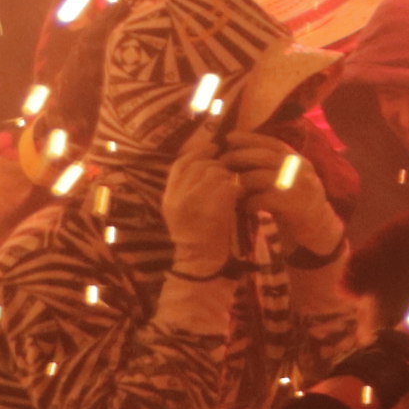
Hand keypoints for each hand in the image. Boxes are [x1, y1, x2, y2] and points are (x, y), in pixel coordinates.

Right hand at [160, 134, 245, 276]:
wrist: (201, 262)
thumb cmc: (201, 235)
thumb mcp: (187, 209)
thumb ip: (191, 188)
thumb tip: (209, 163)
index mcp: (169, 197)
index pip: (180, 164)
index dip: (198, 151)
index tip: (214, 147)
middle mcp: (176, 198)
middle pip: (199, 166)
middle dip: (218, 165)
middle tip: (230, 172)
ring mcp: (191, 204)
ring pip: (214, 173)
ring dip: (229, 176)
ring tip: (234, 186)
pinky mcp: (209, 210)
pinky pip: (226, 187)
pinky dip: (236, 187)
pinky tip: (240, 194)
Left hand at [220, 130, 344, 262]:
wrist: (318, 228)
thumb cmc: (295, 202)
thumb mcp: (288, 179)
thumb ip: (271, 167)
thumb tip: (238, 154)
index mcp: (298, 161)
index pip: (274, 143)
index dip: (251, 138)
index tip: (230, 136)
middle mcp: (301, 170)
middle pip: (266, 156)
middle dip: (241, 156)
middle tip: (222, 160)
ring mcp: (298, 187)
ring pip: (261, 177)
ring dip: (241, 181)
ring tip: (230, 186)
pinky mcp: (293, 206)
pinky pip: (263, 200)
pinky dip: (250, 203)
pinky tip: (245, 207)